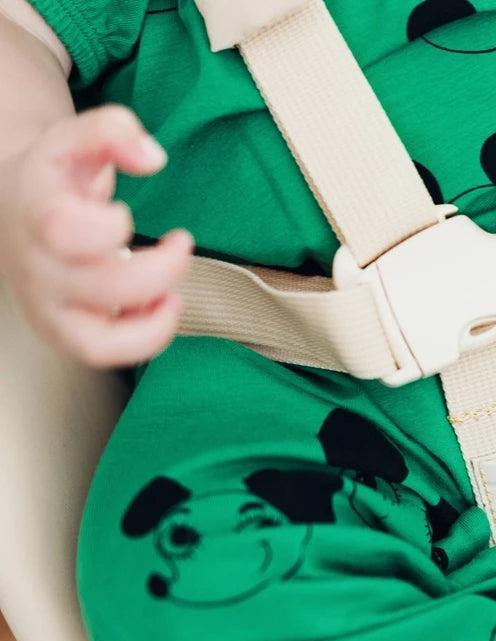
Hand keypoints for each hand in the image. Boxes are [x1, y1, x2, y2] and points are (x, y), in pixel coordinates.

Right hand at [0, 105, 191, 366]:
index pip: (64, 230)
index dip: (107, 226)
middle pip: (103, 287)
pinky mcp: (62, 332)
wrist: (12, 210)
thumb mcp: (76, 139)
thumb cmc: (54, 178)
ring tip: (172, 294)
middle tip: (180, 244)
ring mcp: (48, 307)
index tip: (126, 213)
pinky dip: (142, 340)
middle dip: (161, 269)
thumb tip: (153, 157)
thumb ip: (114, 131)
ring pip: (99, 341)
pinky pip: (103, 356)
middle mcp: (37, 268)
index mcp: (37, 214)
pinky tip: (158, 309)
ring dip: (153, 322)